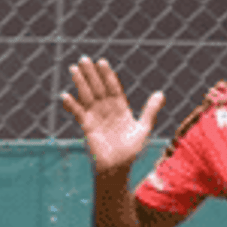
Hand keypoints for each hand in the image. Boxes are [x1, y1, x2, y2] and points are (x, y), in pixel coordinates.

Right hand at [61, 57, 163, 173]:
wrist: (118, 167)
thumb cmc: (131, 151)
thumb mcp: (143, 128)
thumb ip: (150, 111)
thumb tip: (161, 93)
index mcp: (120, 108)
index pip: (113, 87)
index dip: (107, 75)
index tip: (102, 62)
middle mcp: (106, 110)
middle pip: (98, 88)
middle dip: (91, 74)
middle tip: (84, 58)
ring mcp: (96, 117)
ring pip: (87, 96)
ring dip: (80, 83)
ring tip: (74, 68)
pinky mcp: (87, 126)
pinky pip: (78, 113)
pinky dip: (72, 105)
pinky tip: (65, 96)